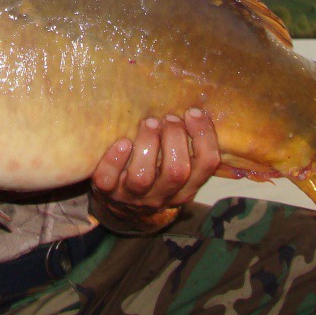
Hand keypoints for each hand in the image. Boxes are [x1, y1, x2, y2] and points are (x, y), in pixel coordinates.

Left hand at [90, 110, 220, 232]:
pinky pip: (109, 179)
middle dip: (175, 138)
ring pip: (142, 176)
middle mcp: (162, 195)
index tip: (194, 112)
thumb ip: (187, 146)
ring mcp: (133, 196)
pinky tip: (123, 142)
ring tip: (149, 123)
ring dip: (147, 145)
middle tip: (169, 118)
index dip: (205, 136)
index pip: (207, 164)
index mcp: (186, 187)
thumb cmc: (154, 174)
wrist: (121, 205)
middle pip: (176, 172)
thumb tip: (197, 109)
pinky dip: (115, 159)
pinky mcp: (107, 191)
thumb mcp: (175, 166)